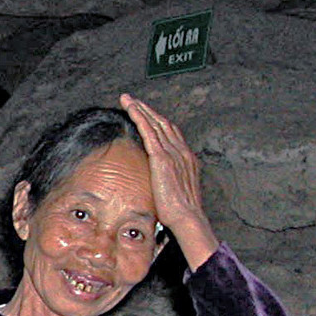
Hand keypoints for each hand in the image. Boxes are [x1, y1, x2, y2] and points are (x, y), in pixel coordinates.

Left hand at [119, 93, 218, 268]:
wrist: (187, 216)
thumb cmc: (180, 211)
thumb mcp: (176, 191)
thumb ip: (168, 180)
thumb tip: (160, 184)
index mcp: (186, 157)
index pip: (171, 133)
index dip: (158, 122)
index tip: (147, 114)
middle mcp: (181, 151)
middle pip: (163, 123)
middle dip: (147, 110)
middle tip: (133, 100)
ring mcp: (172, 152)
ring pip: (155, 123)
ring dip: (140, 109)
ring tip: (128, 99)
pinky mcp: (161, 158)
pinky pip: (149, 131)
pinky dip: (140, 117)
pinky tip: (131, 109)